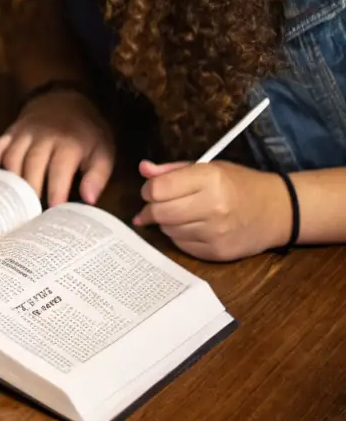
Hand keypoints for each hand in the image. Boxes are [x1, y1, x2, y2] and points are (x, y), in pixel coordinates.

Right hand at [0, 89, 114, 207]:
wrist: (65, 100)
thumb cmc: (86, 134)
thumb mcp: (103, 152)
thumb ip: (98, 176)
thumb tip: (89, 199)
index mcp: (68, 143)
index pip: (59, 169)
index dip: (56, 190)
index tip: (54, 210)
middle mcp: (43, 136)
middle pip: (32, 164)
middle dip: (31, 189)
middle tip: (31, 214)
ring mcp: (24, 133)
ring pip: (12, 157)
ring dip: (12, 181)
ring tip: (15, 204)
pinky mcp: (10, 132)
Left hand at [133, 159, 291, 260]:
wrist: (277, 211)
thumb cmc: (240, 184)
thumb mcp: (209, 167)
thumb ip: (173, 170)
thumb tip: (143, 169)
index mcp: (209, 179)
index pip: (159, 189)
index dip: (148, 189)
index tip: (151, 189)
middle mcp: (213, 207)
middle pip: (160, 212)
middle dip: (151, 208)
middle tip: (156, 204)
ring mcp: (216, 233)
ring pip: (168, 230)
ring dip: (166, 222)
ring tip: (180, 213)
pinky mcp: (218, 253)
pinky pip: (182, 245)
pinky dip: (179, 236)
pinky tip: (191, 227)